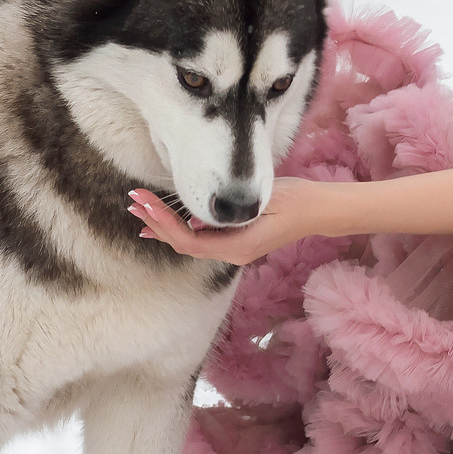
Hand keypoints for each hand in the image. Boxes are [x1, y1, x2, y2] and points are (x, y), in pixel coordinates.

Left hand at [127, 180, 338, 266]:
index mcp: (238, 247)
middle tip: (133, 202)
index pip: (189, 241)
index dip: (164, 223)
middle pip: (184, 245)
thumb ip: (228, 211)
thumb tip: (194, 218)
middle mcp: (232, 253)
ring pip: (189, 244)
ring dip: (164, 227)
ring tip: (140, 210)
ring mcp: (234, 249)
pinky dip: (179, 229)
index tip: (146, 204)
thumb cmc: (295, 200)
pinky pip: (200, 240)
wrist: (319, 210)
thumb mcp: (263, 200)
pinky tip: (165, 223)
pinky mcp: (236, 241)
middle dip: (156, 223)